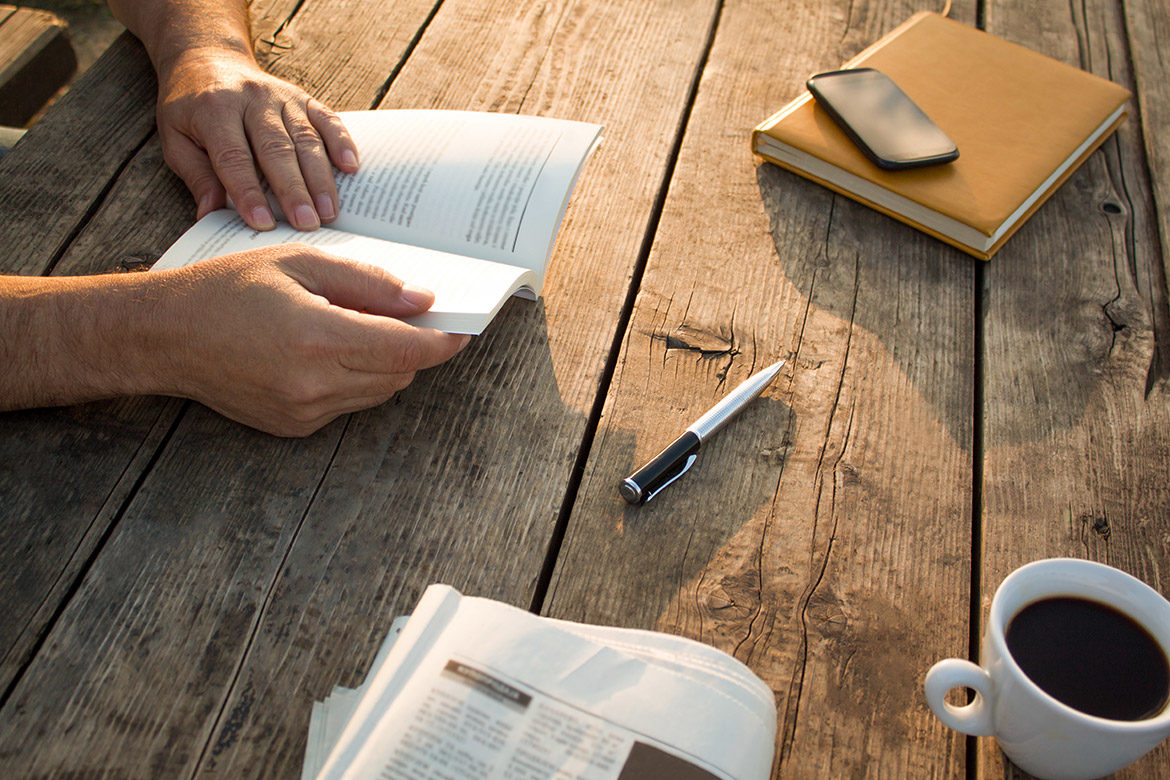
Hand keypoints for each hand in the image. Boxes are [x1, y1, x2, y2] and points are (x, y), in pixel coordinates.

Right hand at [149, 245, 469, 435]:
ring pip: (378, 392)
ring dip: (385, 364)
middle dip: (414, 347)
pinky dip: (354, 379)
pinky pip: (348, 404)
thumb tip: (421, 300)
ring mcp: (305, 412)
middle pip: (400, 374)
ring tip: (356, 327)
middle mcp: (315, 384)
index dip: (442, 341)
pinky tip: (325, 350)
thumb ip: (367, 284)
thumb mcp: (299, 263)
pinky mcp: (294, 427)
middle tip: (412, 316)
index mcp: (319, 338)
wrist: (163, 337)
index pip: (408, 350)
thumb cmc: (226, 290)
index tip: (462, 329)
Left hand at [155, 50, 359, 230]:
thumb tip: (210, 214)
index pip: (235, 157)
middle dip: (294, 190)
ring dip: (320, 178)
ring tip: (329, 212)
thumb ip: (196, 176)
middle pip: (277, 150)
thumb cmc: (191, 109)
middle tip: (307, 225)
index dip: (249, 192)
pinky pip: (327, 119)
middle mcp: (252, 99)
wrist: (207, 60)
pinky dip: (341, 142)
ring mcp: (281, 97)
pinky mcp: (302, 97)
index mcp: (214, 110)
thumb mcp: (176, 140)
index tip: (263, 224)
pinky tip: (350, 168)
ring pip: (306, 138)